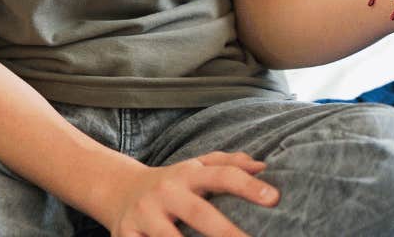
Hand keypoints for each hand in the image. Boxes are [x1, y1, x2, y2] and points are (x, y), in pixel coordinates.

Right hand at [109, 152, 278, 236]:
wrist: (118, 190)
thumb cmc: (172, 183)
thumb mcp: (196, 168)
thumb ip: (229, 164)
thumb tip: (262, 166)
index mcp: (187, 174)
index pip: (222, 175)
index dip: (248, 186)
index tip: (274, 198)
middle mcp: (165, 193)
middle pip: (199, 212)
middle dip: (225, 231)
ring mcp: (144, 216)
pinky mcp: (125, 236)